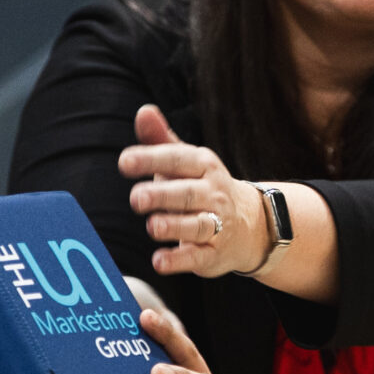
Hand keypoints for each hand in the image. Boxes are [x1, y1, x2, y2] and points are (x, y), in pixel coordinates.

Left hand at [119, 104, 270, 278]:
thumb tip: (144, 111)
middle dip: (162, 195)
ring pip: (198, 225)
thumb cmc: (202, 188)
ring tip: (153, 226)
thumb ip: (160, 140)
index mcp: (203, 166)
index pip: (177, 159)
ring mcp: (217, 224)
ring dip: (174, 226)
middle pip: (187, 194)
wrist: (249, 225)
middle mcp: (213, 193)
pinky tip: (159, 261)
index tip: (124, 162)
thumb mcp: (186, 162)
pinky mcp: (214, 254)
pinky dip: (179, 260)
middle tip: (137, 198)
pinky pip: (198, 257)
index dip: (151, 159)